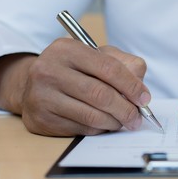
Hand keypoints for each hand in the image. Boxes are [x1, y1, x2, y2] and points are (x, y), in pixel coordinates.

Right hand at [0, 38, 149, 135]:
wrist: (33, 85)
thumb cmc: (74, 70)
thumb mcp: (97, 57)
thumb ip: (124, 64)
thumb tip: (141, 88)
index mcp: (66, 49)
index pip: (109, 68)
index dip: (132, 86)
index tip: (145, 99)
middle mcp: (49, 70)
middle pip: (101, 94)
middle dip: (126, 109)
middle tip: (137, 118)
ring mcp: (42, 95)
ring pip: (92, 115)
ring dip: (115, 122)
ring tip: (123, 122)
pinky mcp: (41, 119)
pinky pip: (81, 128)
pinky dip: (99, 129)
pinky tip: (104, 125)